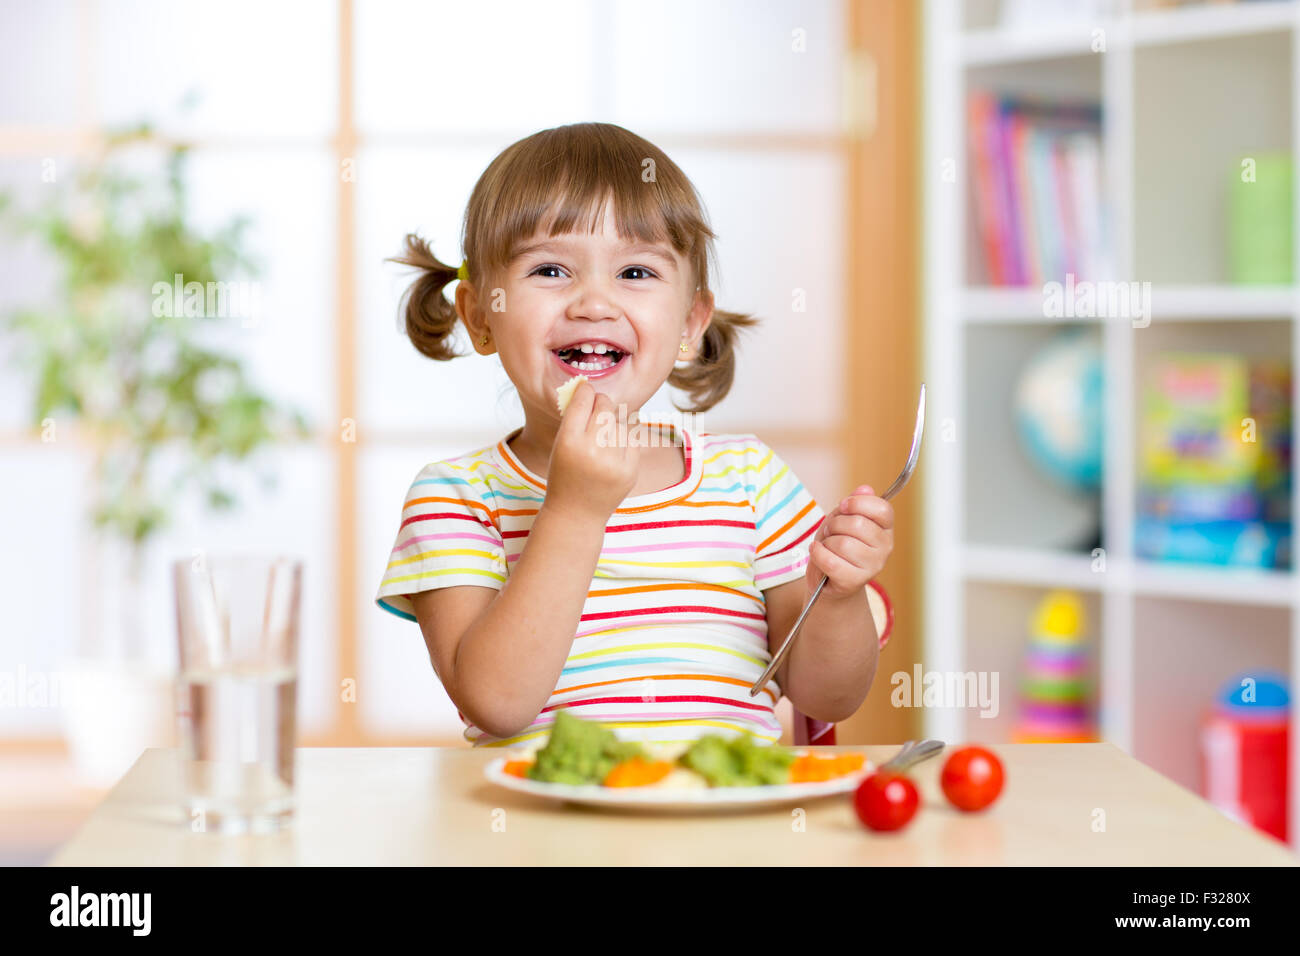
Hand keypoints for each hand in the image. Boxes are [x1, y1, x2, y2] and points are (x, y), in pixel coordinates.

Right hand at [545, 380, 640, 521]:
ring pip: (620, 422)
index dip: (585, 391)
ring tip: (601, 437)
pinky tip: (612, 449)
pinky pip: (632, 439)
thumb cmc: (564, 475)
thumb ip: (573, 418)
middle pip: (605, 407)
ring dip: (612, 423)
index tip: (586, 388)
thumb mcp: (559, 445)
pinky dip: (623, 439)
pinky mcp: (630, 471)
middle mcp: (592, 451)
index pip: (583, 401)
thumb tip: (590, 388)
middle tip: (598, 404)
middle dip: (602, 402)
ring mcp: (614, 463)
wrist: (576, 514)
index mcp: (569, 442)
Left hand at [805, 484, 893, 599]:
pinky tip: (817, 552)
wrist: (828, 580)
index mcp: (885, 528)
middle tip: (831, 531)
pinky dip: (818, 554)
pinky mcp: (855, 581)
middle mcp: (885, 547)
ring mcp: (872, 566)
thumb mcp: (843, 518)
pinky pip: (831, 561)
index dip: (858, 503)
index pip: (882, 509)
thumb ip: (854, 503)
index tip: (843, 507)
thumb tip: (865, 489)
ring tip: (827, 546)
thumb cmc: (837, 545)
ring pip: (843, 543)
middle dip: (835, 524)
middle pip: (857, 524)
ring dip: (827, 542)